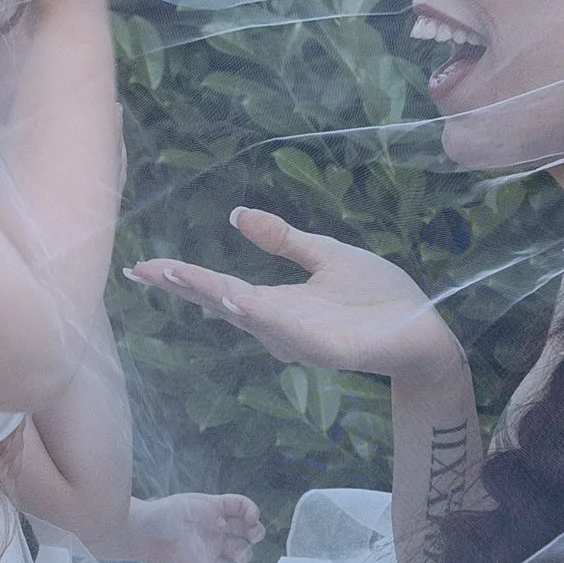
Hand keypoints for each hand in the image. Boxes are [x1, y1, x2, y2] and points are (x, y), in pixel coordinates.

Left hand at [124, 490, 263, 562]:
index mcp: (216, 507)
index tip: (251, 519)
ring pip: (240, 550)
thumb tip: (225, 524)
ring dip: (245, 552)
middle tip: (253, 536)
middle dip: (256, 532)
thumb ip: (206, 512)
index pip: (242, 506)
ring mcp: (213, 545)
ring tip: (237, 553)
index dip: (251, 511)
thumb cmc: (161, 514)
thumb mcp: (184, 507)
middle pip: (248, 529)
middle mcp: (218, 526)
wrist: (139, 536)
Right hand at [127, 205, 461, 381]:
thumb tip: (237, 215)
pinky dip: (258, 313)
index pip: (219, 286)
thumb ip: (283, 239)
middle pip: (220, 301)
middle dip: (182, 285)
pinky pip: (285, 328)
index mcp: (276, 302)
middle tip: (141, 270)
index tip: (144, 265)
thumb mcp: (325, 255)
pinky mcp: (323, 347)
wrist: (422, 330)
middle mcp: (277, 324)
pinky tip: (234, 297)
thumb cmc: (378, 297)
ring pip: (246, 313)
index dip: (183, 276)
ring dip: (210, 294)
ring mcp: (297, 338)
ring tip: (174, 274)